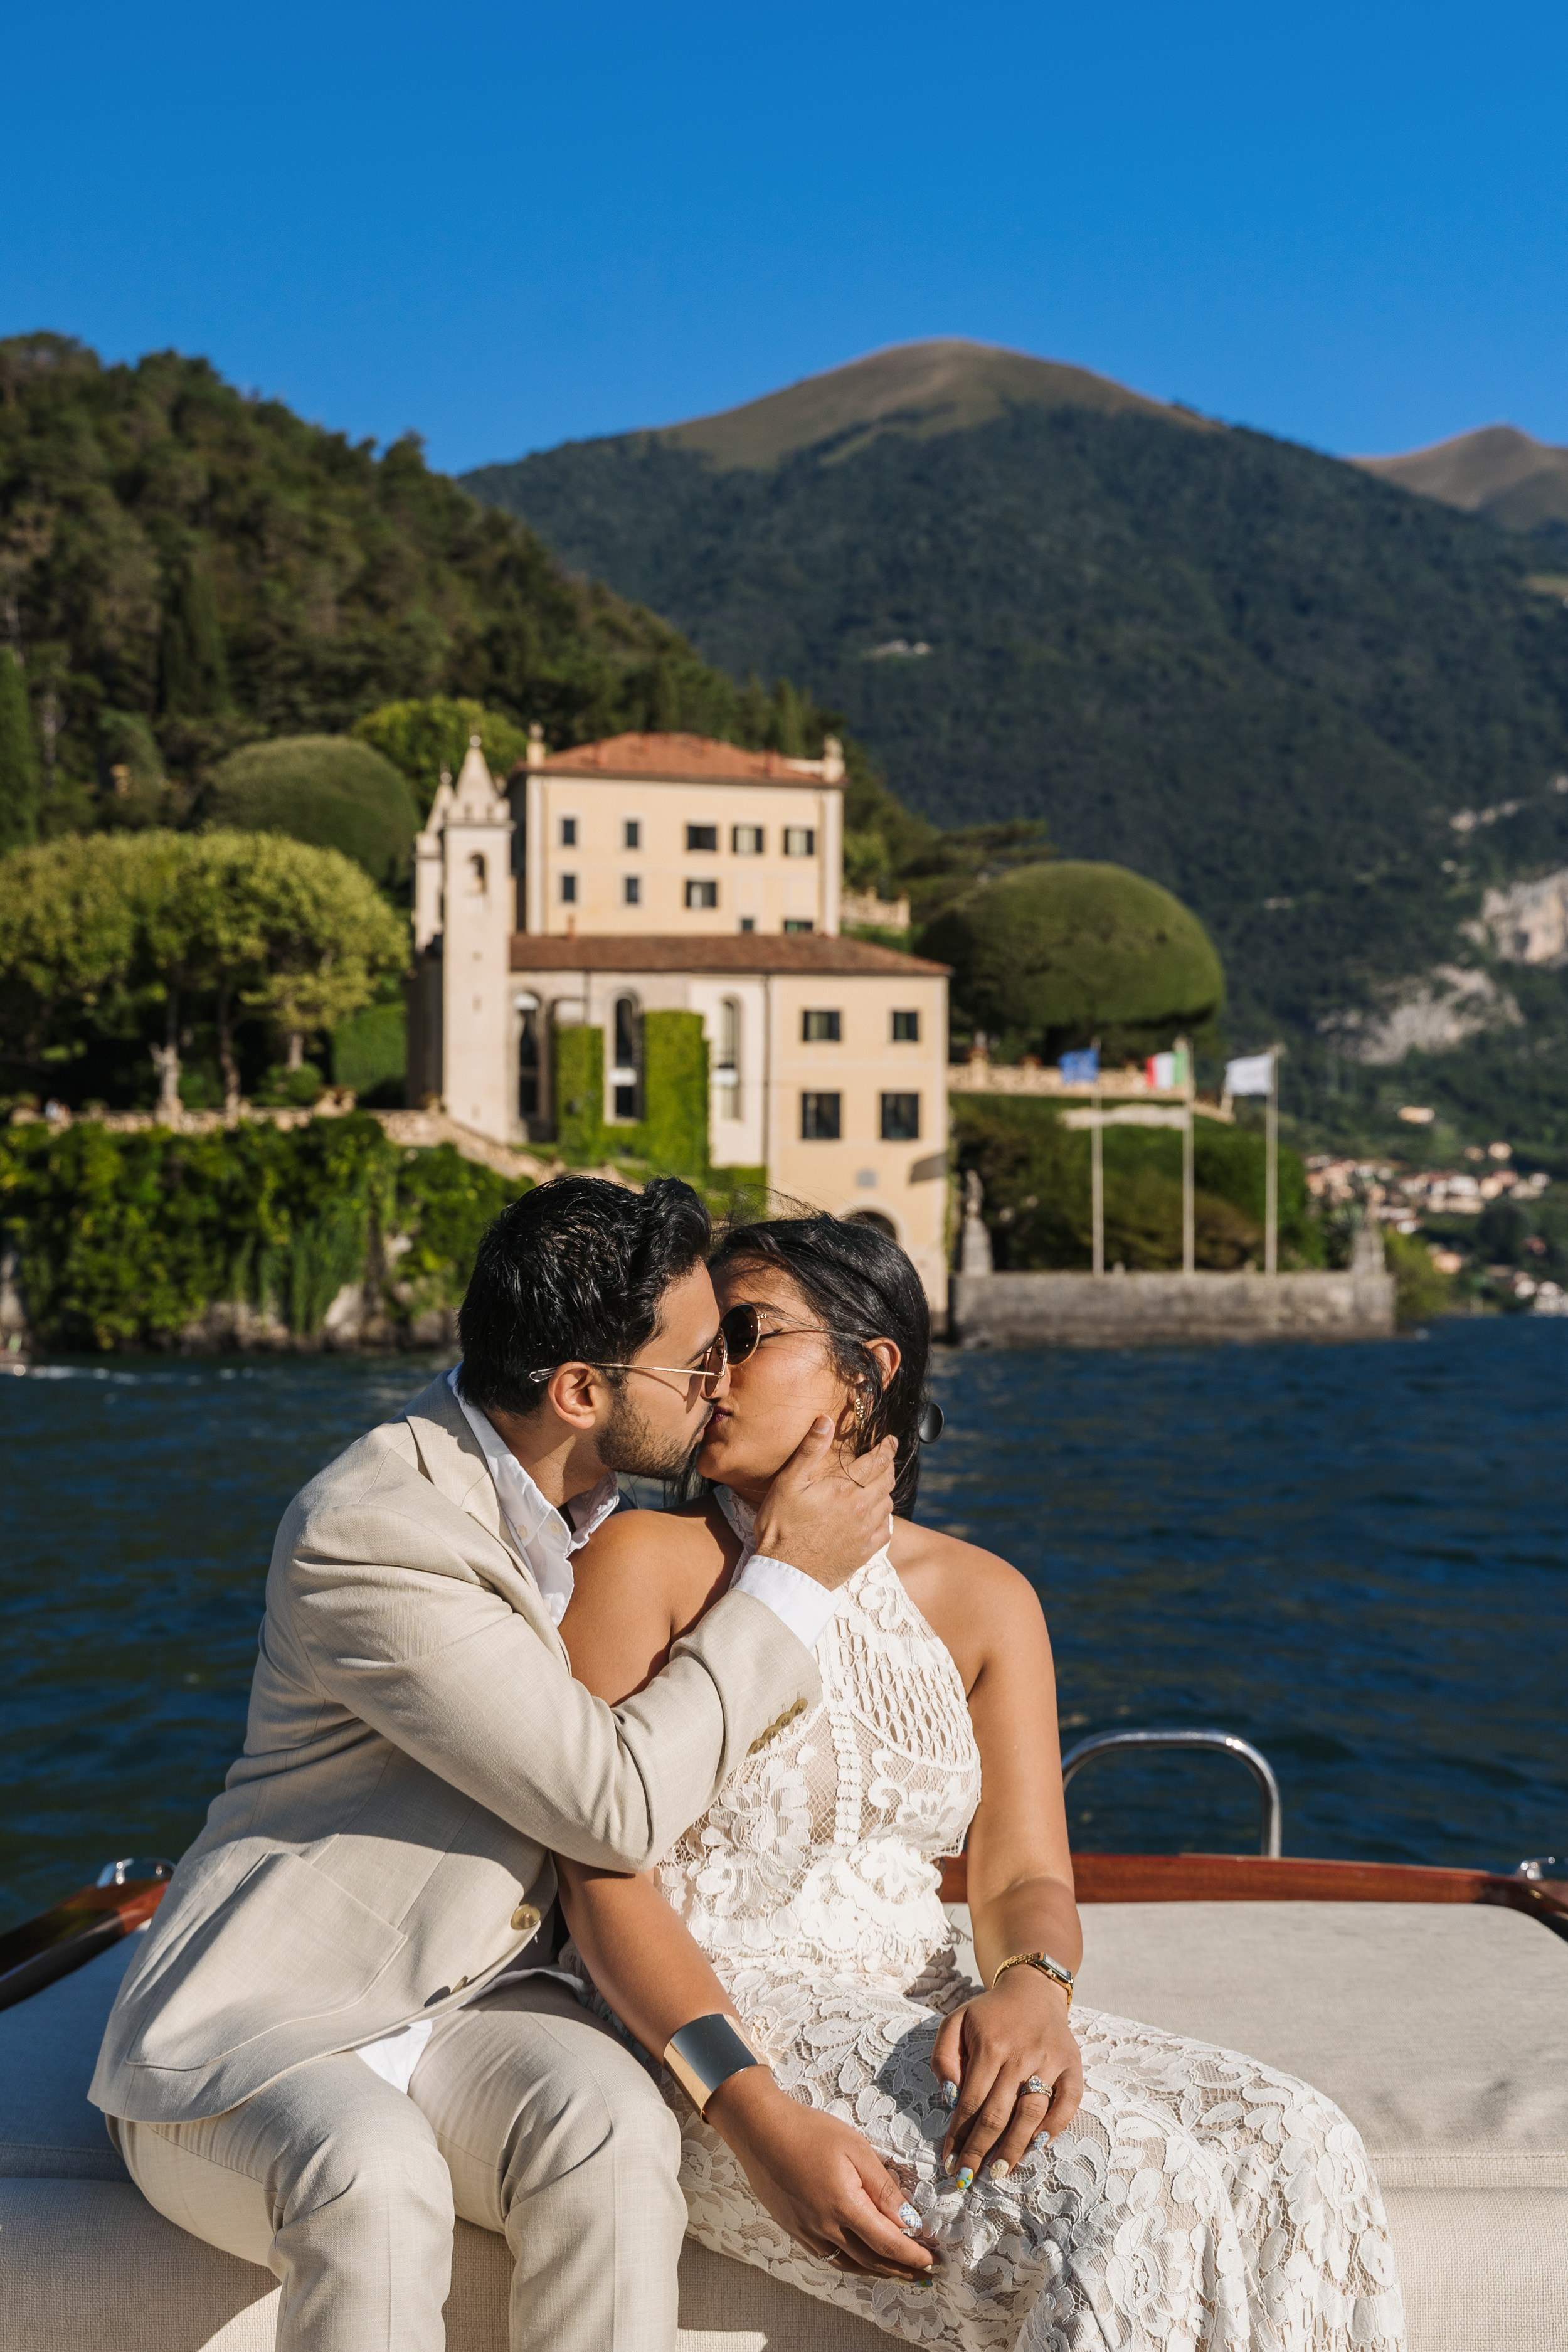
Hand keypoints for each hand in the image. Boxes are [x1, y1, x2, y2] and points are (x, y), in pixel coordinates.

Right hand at [708, 2065, 934, 2278]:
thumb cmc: (809, 2131)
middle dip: (902, 2270)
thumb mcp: (855, 2148)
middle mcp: (826, 2228)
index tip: (934, 2260)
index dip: (913, 2255)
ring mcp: (808, 2233)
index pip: (888, 2243)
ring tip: (900, 2275)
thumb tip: (908, 2220)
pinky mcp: (795, 2230)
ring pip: (851, 2264)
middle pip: (872, 2260)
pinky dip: (853, 2264)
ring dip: (879, 2273)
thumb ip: (883, 2187)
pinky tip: (862, 2261)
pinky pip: (830, 2258)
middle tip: (926, 2275)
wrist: (759, 2131)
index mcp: (845, 2206)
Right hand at [753, 1418, 896, 1591]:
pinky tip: (876, 1516)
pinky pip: (886, 1530)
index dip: (886, 1447)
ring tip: (877, 1486)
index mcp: (845, 1489)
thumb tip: (825, 1421)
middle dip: (887, 1466)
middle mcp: (862, 1509)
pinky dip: (885, 1518)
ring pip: (888, 1504)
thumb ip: (809, 1451)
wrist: (786, 1575)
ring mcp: (865, 1532)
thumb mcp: (788, 1484)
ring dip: (885, 1491)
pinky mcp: (864, 1552)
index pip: (877, 1461)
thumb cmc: (781, 1527)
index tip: (890, 1440)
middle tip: (884, 1460)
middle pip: (887, 1481)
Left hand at [931, 1970, 1083, 2185]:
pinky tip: (1037, 2146)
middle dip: (980, 2151)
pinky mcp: (1072, 2065)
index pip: (970, 2102)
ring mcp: (1049, 2061)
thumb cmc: (990, 2013)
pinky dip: (1055, 2127)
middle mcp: (1020, 2055)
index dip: (958, 2136)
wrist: (1033, 1989)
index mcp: (989, 2045)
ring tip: (998, 2172)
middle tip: (969, 2178)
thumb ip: (943, 2057)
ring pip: (1031, 2114)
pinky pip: (1068, 2103)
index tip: (949, 2162)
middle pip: (998, 2115)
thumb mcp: (956, 2022)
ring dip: (1014, 2148)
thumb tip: (949, 2097)